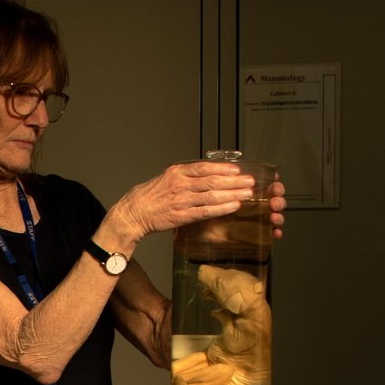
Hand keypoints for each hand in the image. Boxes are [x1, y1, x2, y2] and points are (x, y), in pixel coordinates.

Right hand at [108, 160, 248, 241]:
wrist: (134, 212)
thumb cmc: (150, 196)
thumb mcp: (166, 178)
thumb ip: (186, 177)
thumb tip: (208, 176)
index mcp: (177, 173)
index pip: (204, 168)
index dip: (223, 169)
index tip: (238, 170)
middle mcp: (180, 185)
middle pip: (212, 182)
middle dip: (234, 182)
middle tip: (250, 182)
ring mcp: (181, 201)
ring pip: (212, 196)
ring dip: (232, 195)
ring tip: (247, 194)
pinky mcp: (181, 216)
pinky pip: (206, 212)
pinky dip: (221, 209)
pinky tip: (233, 206)